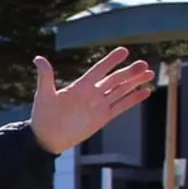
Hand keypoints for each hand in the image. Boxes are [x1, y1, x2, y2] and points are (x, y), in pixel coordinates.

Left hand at [29, 47, 153, 153]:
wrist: (47, 138)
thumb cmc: (43, 115)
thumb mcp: (44, 95)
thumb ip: (45, 76)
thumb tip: (38, 58)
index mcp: (80, 86)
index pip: (99, 70)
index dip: (111, 61)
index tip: (124, 50)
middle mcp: (92, 93)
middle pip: (114, 79)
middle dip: (129, 72)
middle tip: (143, 64)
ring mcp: (99, 105)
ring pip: (121, 91)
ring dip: (135, 82)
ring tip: (150, 73)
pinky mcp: (103, 117)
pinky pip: (121, 106)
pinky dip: (134, 99)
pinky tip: (146, 92)